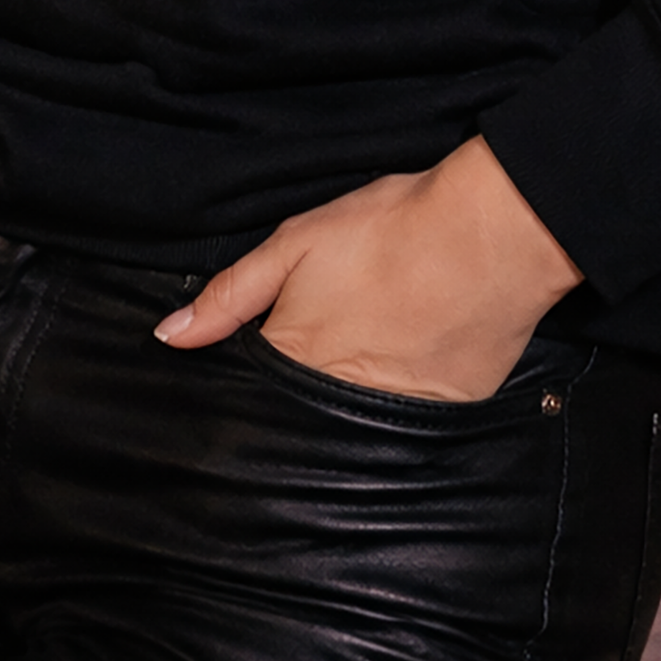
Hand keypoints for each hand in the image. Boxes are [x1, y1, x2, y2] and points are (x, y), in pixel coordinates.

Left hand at [156, 137, 581, 402]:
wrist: (491, 237)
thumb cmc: (390, 229)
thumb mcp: (297, 243)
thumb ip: (231, 294)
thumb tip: (169, 337)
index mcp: (293, 358)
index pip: (251, 395)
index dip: (250, 385)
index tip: (255, 374)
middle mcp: (333, 402)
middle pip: (297, 419)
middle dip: (295, 403)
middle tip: (320, 361)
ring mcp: (389, 417)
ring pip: (348, 431)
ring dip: (344, 411)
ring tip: (367, 366)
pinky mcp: (440, 416)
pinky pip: (404, 430)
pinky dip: (399, 409)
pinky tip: (410, 371)